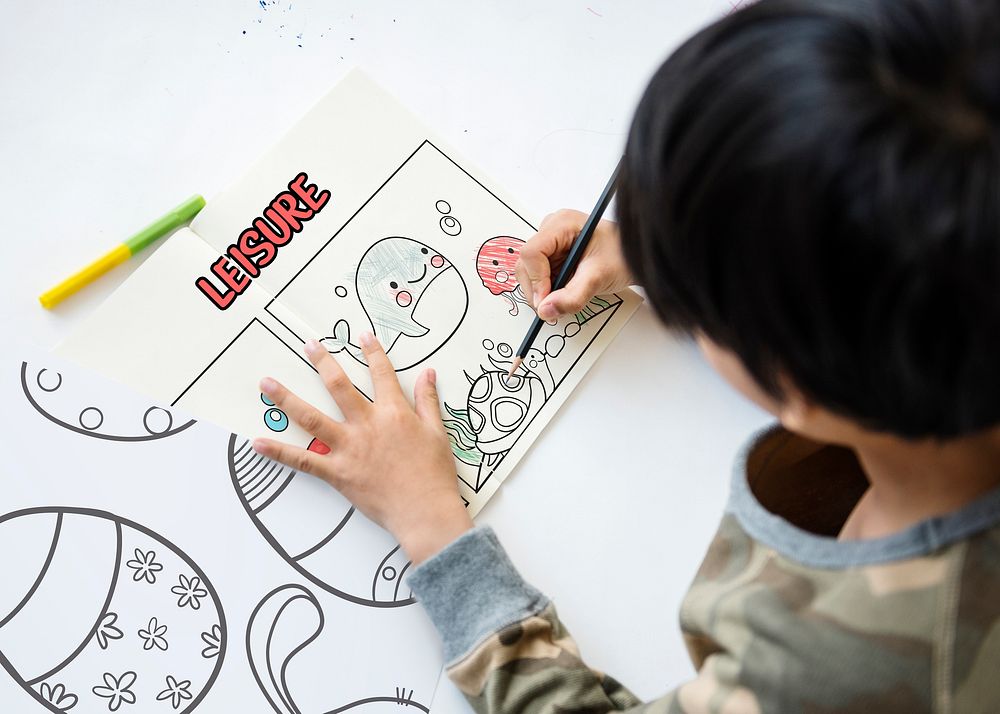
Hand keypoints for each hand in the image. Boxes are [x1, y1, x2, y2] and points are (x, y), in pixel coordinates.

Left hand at [252, 334, 472, 564]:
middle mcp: (367, 425)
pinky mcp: (337, 472)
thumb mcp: (437, 432)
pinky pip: (303, 460)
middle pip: (339, 386)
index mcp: (394, 413)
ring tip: (267, 383)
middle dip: (322, 362)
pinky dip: (279, 452)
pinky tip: (258, 442)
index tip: (362, 336)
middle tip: (308, 345)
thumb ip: (428, 400)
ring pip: (311, 417)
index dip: (373, 352)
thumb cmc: (434, 474)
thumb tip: (428, 374)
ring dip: (286, 399)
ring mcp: (349, 448)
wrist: (424, 511)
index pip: (381, 374)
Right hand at [516, 209, 632, 321]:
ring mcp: (551, 242)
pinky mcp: (552, 255)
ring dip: (542, 292)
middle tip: (552, 307)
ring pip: (529, 272)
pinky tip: (563, 292)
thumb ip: (572, 296)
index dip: (535, 280)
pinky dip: (547, 290)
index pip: (532, 252)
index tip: (546, 301)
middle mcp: (552, 230)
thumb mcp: (598, 278)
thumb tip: (546, 310)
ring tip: (563, 298)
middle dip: (537, 289)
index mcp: (562, 224)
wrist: (634, 257)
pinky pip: (538, 276)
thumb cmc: (622, 256)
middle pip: (526, 264)